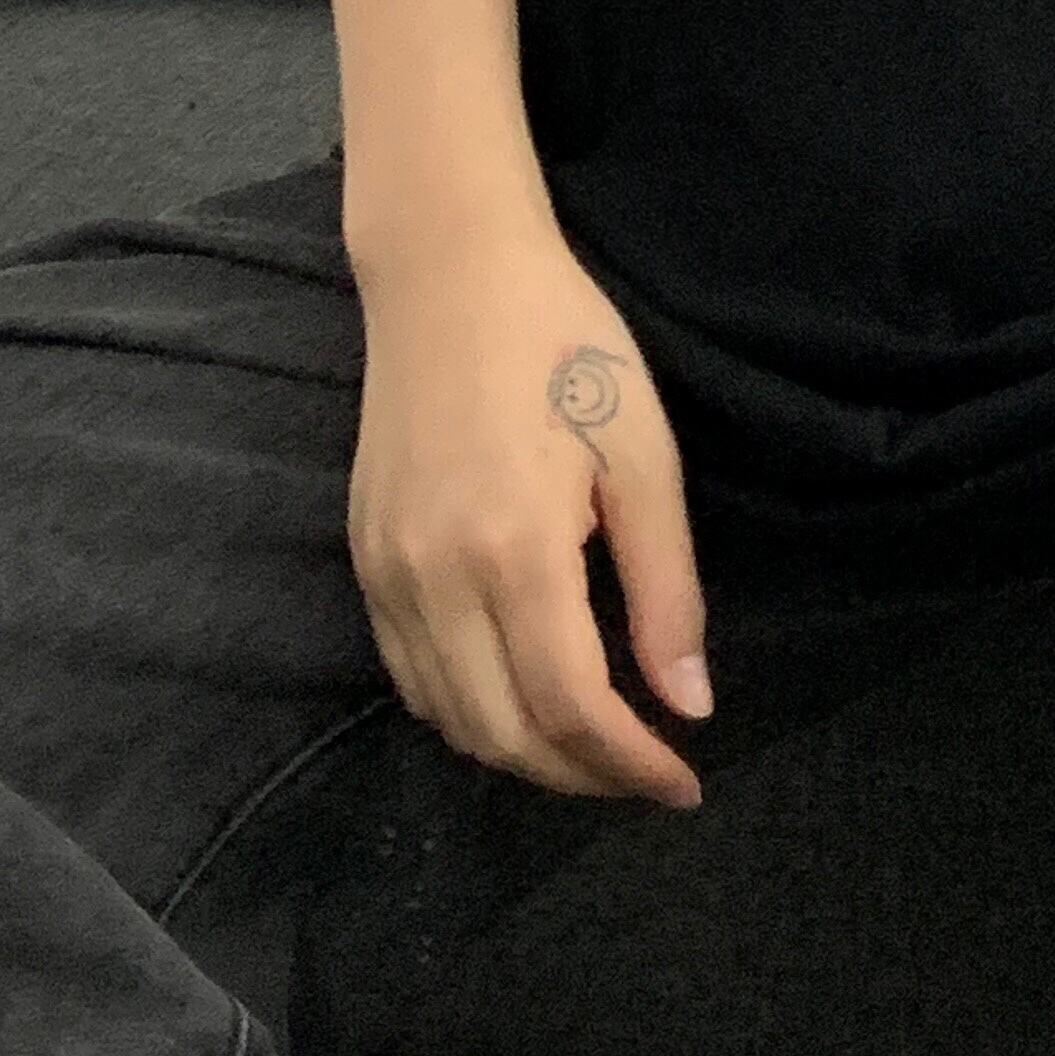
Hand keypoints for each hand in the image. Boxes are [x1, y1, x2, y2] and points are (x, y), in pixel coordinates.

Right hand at [348, 223, 711, 804]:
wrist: (450, 272)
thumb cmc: (565, 344)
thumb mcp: (644, 452)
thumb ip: (665, 587)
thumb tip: (690, 702)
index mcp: (514, 551)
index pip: (571, 710)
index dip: (630, 766)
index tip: (685, 783)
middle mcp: (435, 580)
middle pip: (503, 736)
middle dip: (582, 777)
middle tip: (648, 772)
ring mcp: (387, 574)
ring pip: (450, 720)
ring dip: (524, 754)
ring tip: (596, 743)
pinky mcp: (364, 560)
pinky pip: (412, 677)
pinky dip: (468, 711)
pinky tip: (522, 693)